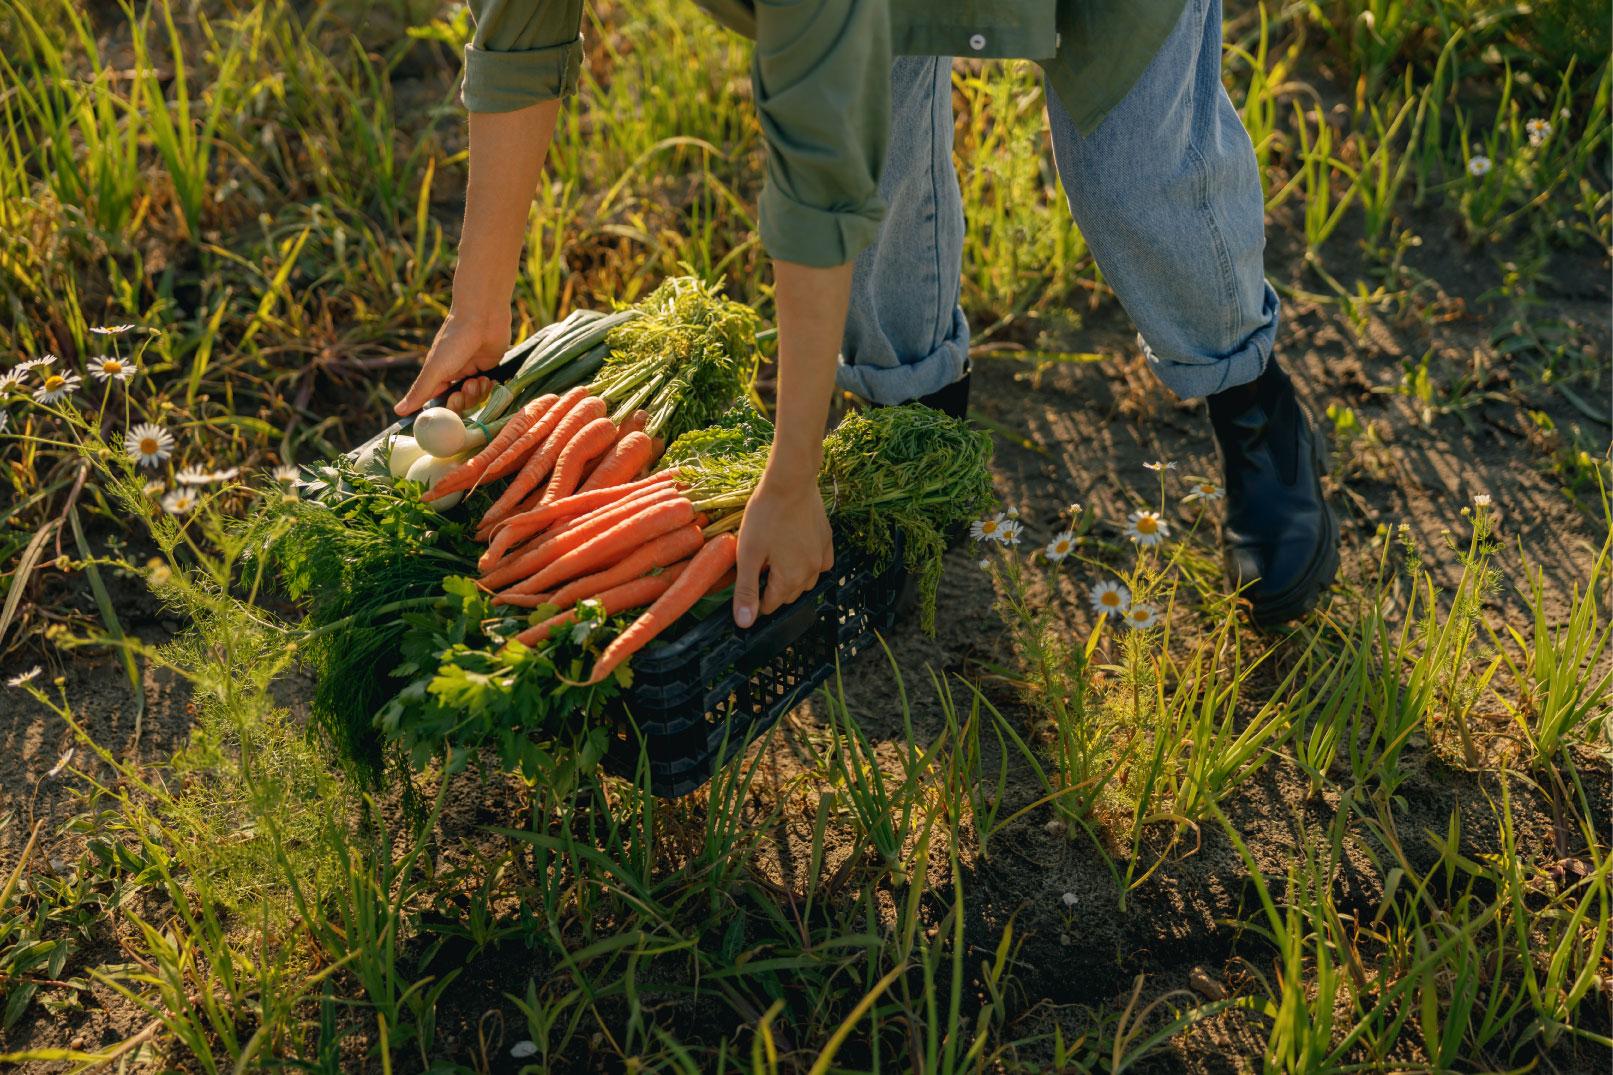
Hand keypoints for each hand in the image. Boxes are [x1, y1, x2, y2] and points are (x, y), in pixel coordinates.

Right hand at [395, 310, 509, 415]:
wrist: (482, 316)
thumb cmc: (455, 340)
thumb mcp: (435, 368)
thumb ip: (420, 391)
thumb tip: (397, 411)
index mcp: (437, 375)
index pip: (438, 402)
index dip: (444, 409)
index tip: (450, 409)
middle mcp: (453, 374)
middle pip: (459, 402)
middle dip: (463, 400)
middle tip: (464, 389)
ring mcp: (471, 371)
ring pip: (475, 396)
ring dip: (477, 392)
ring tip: (477, 379)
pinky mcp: (488, 367)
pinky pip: (488, 387)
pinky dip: (488, 387)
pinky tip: (488, 379)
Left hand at [733, 468, 833, 627]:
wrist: (791, 481)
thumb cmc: (766, 515)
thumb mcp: (748, 553)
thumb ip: (747, 590)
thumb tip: (745, 623)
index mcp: (791, 578)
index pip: (771, 605)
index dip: (755, 599)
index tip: (745, 584)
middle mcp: (811, 572)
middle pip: (788, 595)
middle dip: (771, 589)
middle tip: (755, 569)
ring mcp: (822, 555)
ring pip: (806, 580)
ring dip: (790, 579)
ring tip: (773, 561)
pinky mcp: (827, 539)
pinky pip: (820, 563)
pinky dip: (808, 565)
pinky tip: (797, 553)